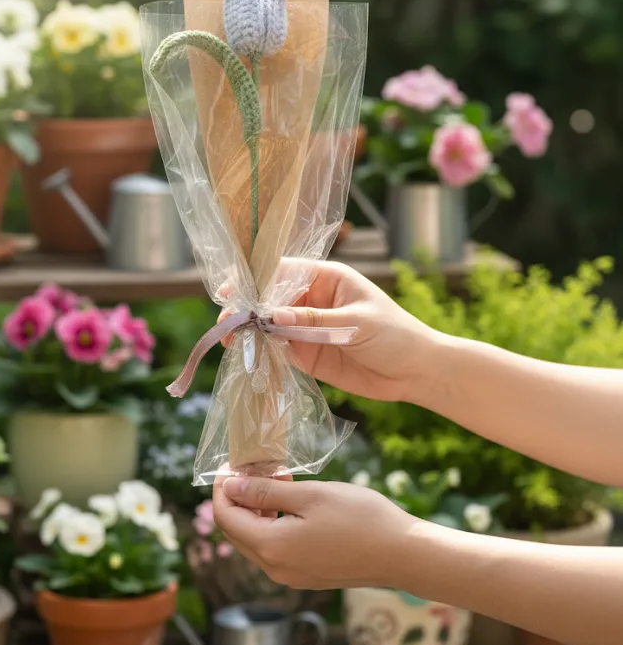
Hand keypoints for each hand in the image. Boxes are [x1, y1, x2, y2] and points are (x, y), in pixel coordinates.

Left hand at [213, 475, 414, 590]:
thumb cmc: (359, 518)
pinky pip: (274, 548)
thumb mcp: (309, 495)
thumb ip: (265, 491)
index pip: (225, 517)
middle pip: (236, 530)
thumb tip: (230, 486)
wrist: (402, 553)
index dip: (222, 488)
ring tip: (280, 478)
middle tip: (257, 467)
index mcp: (271, 547)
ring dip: (257, 508)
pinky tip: (292, 502)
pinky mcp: (305, 575)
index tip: (232, 463)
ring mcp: (290, 575)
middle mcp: (274, 568)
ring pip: (255, 539)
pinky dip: (273, 522)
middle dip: (238, 496)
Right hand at [242, 260, 440, 402]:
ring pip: (269, 325)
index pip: (283, 272)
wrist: (416, 372)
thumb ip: (313, 321)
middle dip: (247, 307)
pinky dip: (262, 352)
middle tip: (227, 321)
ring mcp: (308, 328)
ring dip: (249, 331)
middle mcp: (312, 300)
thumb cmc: (395, 335)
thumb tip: (272, 316)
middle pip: (269, 298)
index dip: (255, 279)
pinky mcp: (308, 354)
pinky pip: (279, 350)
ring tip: (230, 339)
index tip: (232, 291)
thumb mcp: (355, 323)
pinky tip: (246, 355)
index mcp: (326, 278)